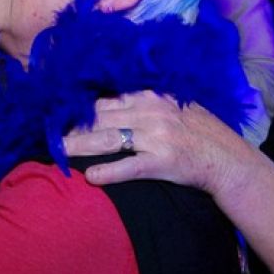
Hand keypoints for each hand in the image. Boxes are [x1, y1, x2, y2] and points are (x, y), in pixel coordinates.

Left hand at [61, 90, 252, 192]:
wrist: (227, 159)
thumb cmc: (199, 133)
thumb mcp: (174, 106)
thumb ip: (145, 103)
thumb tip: (110, 103)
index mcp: (151, 97)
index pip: (107, 100)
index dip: (81, 108)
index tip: (58, 113)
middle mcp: (151, 113)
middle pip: (101, 117)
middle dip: (72, 126)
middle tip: (46, 133)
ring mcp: (156, 137)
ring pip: (109, 139)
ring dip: (80, 145)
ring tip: (57, 150)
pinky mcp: (161, 162)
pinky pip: (130, 167)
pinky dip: (110, 171)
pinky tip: (91, 176)